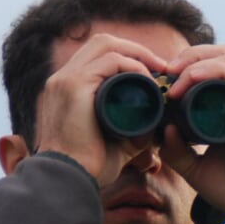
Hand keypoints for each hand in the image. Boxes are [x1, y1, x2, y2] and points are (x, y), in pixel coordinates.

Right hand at [33, 33, 168, 185]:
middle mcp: (62, 78)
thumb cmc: (91, 167)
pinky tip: (148, 80)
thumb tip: (159, 121)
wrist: (69, 181)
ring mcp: (65, 80)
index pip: (98, 55)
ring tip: (159, 70)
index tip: (155, 72)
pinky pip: (110, 62)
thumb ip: (134, 128)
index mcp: (67, 88)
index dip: (129, 56)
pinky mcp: (73, 86)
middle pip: (102, 42)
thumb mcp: (117, 140)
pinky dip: (133, 66)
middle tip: (162, 66)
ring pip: (106, 44)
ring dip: (137, 54)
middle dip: (136, 49)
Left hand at [159, 44, 224, 223]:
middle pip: (222, 54)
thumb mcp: (195, 169)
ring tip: (174, 75)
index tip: (161, 81)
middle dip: (190, 54)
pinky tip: (192, 78)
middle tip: (165, 72)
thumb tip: (164, 127)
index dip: (187, 65)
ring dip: (197, 59)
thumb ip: (178, 151)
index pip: (214, 68)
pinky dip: (214, 70)